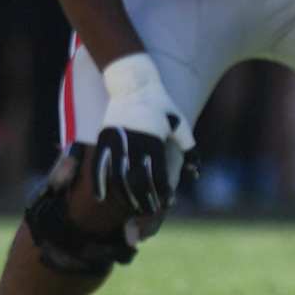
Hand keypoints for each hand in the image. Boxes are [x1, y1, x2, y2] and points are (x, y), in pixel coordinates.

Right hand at [92, 53, 194, 215]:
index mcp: (155, 140)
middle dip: (145, 199)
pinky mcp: (103, 139)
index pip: (158, 175)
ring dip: (125, 196)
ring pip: (118, 178)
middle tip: (150, 211)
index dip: (162, 192)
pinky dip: (98, 184)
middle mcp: (135, 143)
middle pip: (138, 181)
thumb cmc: (161, 104)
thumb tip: (196, 172)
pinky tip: (101, 198)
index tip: (166, 204)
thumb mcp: (179, 124)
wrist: (134, 83)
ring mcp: (117, 141)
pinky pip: (98, 166)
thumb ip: (189, 148)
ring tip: (132, 207)